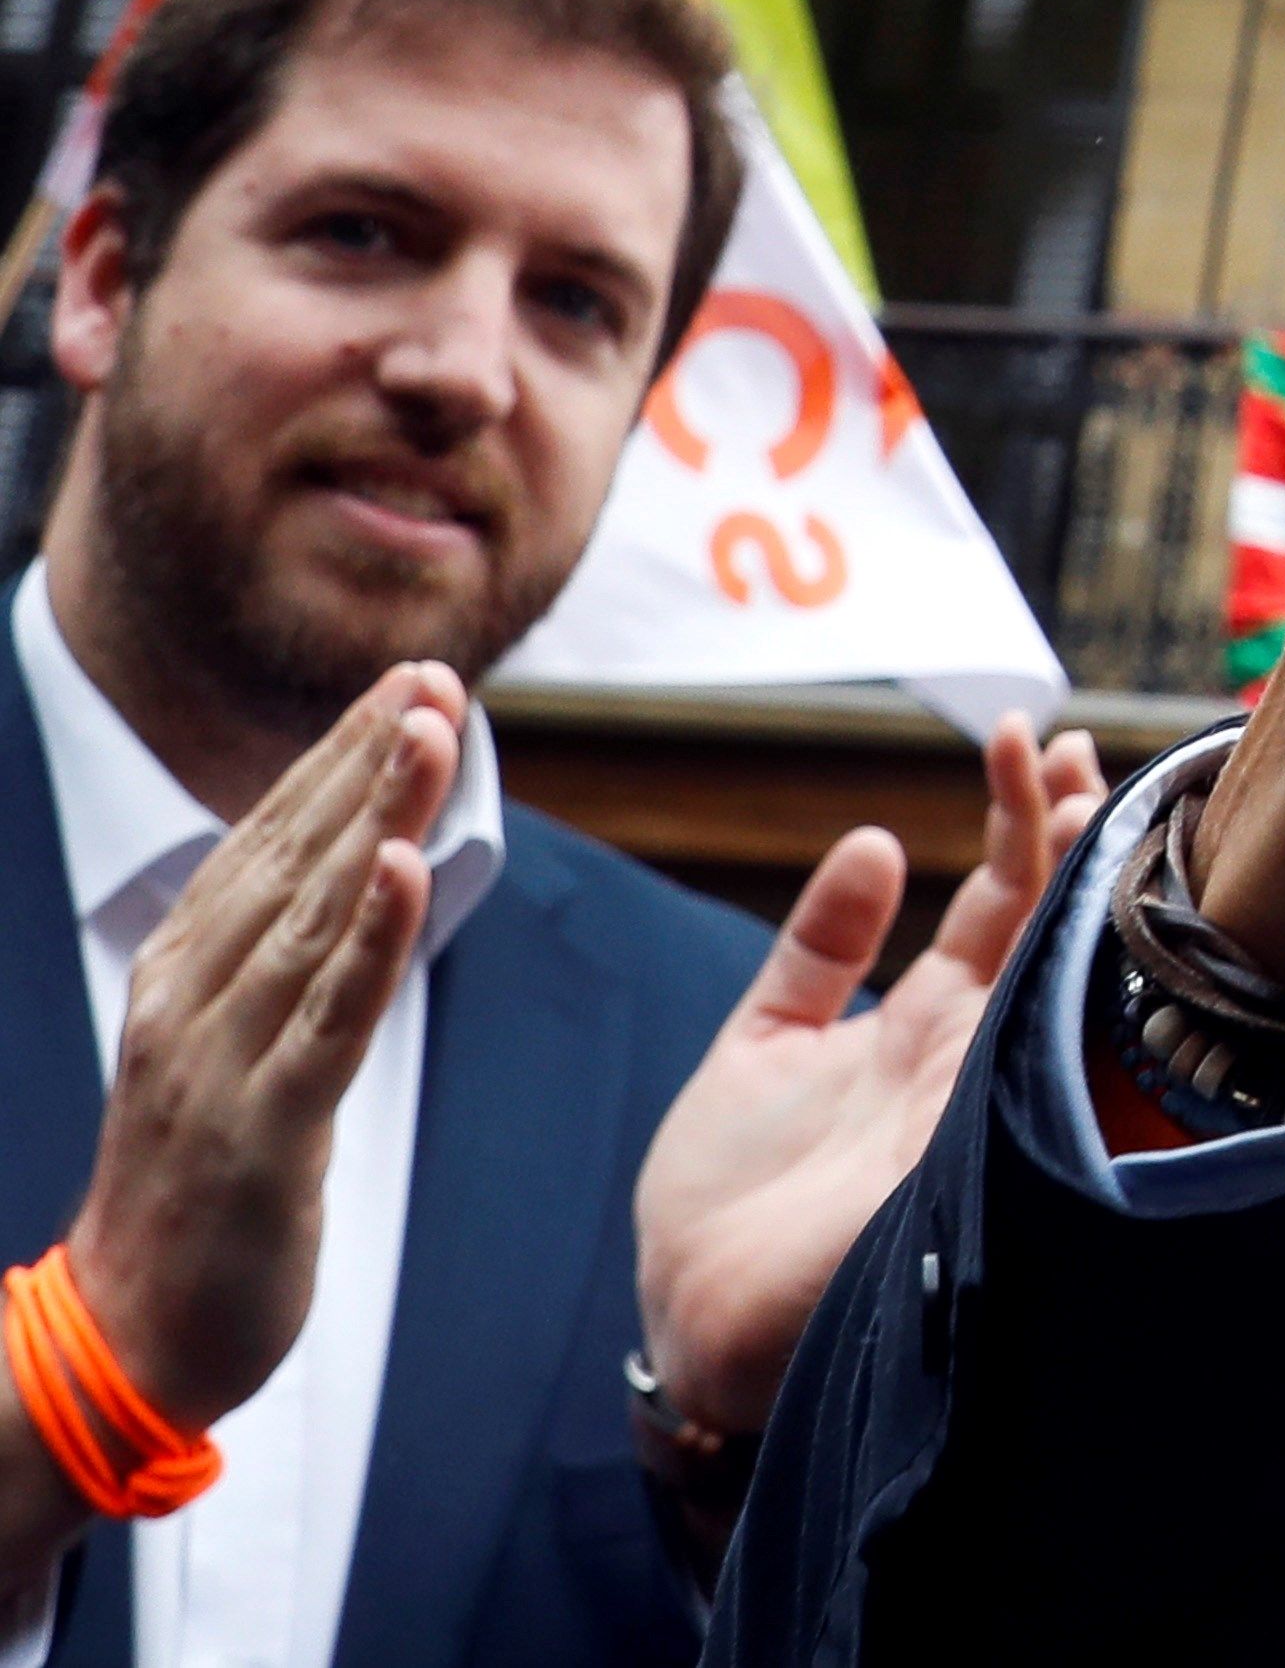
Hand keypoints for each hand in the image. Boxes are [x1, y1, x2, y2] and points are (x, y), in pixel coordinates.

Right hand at [61, 667, 460, 1427]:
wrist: (125, 1340)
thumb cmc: (194, 1193)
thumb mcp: (226, 1054)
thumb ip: (273, 968)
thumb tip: (339, 875)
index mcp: (180, 976)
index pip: (267, 842)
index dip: (338, 756)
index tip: (406, 680)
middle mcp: (190, 1002)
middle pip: (292, 857)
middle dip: (366, 758)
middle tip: (430, 673)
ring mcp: (221, 1063)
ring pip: (314, 916)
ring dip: (376, 814)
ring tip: (428, 728)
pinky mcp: (265, 1132)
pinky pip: (328, 1019)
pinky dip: (370, 937)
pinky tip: (402, 867)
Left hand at [631, 714, 1106, 1434]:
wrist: (700, 1320)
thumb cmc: (726, 1202)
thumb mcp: (760, 1043)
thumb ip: (820, 948)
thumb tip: (881, 842)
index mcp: (925, 1021)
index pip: (1003, 895)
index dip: (1022, 816)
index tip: (1028, 741)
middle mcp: (971, 1047)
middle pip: (1052, 914)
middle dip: (1073, 826)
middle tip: (1078, 744)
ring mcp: (980, 1089)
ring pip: (1061, 965)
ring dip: (1079, 878)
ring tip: (1084, 783)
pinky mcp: (971, 1140)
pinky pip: (1036, 1051)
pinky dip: (1066, 975)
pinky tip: (1080, 903)